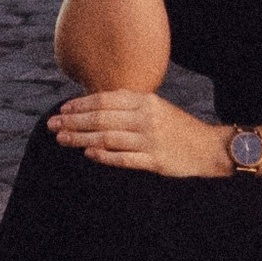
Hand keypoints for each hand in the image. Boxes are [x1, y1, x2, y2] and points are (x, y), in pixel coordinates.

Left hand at [48, 90, 229, 178]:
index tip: (62, 109)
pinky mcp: (155, 160)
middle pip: (101, 118)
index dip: (80, 104)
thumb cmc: (177, 128)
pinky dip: (104, 156)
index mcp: (145, 101)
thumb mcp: (155, 108)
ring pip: (108, 138)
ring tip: (62, 139)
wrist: (209, 147)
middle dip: (73, 121)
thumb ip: (129, 106)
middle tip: (52, 125)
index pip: (105, 100)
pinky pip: (124, 159)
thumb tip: (94, 107)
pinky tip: (88, 155)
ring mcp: (150, 139)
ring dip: (81, 139)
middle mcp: (146, 117)